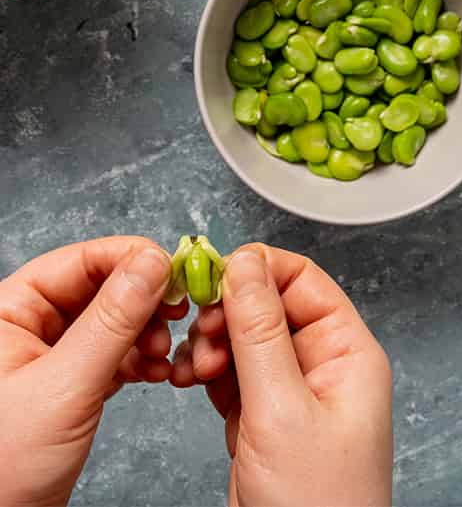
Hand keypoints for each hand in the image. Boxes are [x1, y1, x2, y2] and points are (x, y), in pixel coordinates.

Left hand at [0, 238, 182, 506]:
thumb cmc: (5, 469)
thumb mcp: (65, 388)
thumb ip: (112, 321)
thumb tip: (154, 263)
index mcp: (9, 312)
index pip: (79, 260)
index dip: (130, 259)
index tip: (175, 270)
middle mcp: (27, 327)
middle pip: (100, 287)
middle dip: (143, 301)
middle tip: (178, 313)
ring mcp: (47, 357)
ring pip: (111, 320)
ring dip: (146, 331)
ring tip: (165, 352)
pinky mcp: (66, 386)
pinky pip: (111, 353)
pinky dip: (139, 358)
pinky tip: (158, 370)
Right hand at [169, 244, 392, 506]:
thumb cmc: (316, 505)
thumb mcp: (282, 410)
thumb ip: (261, 332)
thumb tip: (245, 264)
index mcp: (348, 352)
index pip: (304, 280)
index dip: (258, 269)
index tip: (211, 272)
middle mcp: (325, 368)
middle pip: (270, 307)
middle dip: (228, 312)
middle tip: (199, 333)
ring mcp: (294, 399)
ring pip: (246, 342)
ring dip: (212, 343)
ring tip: (191, 367)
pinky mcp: (265, 426)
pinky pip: (233, 379)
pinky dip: (207, 374)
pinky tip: (188, 380)